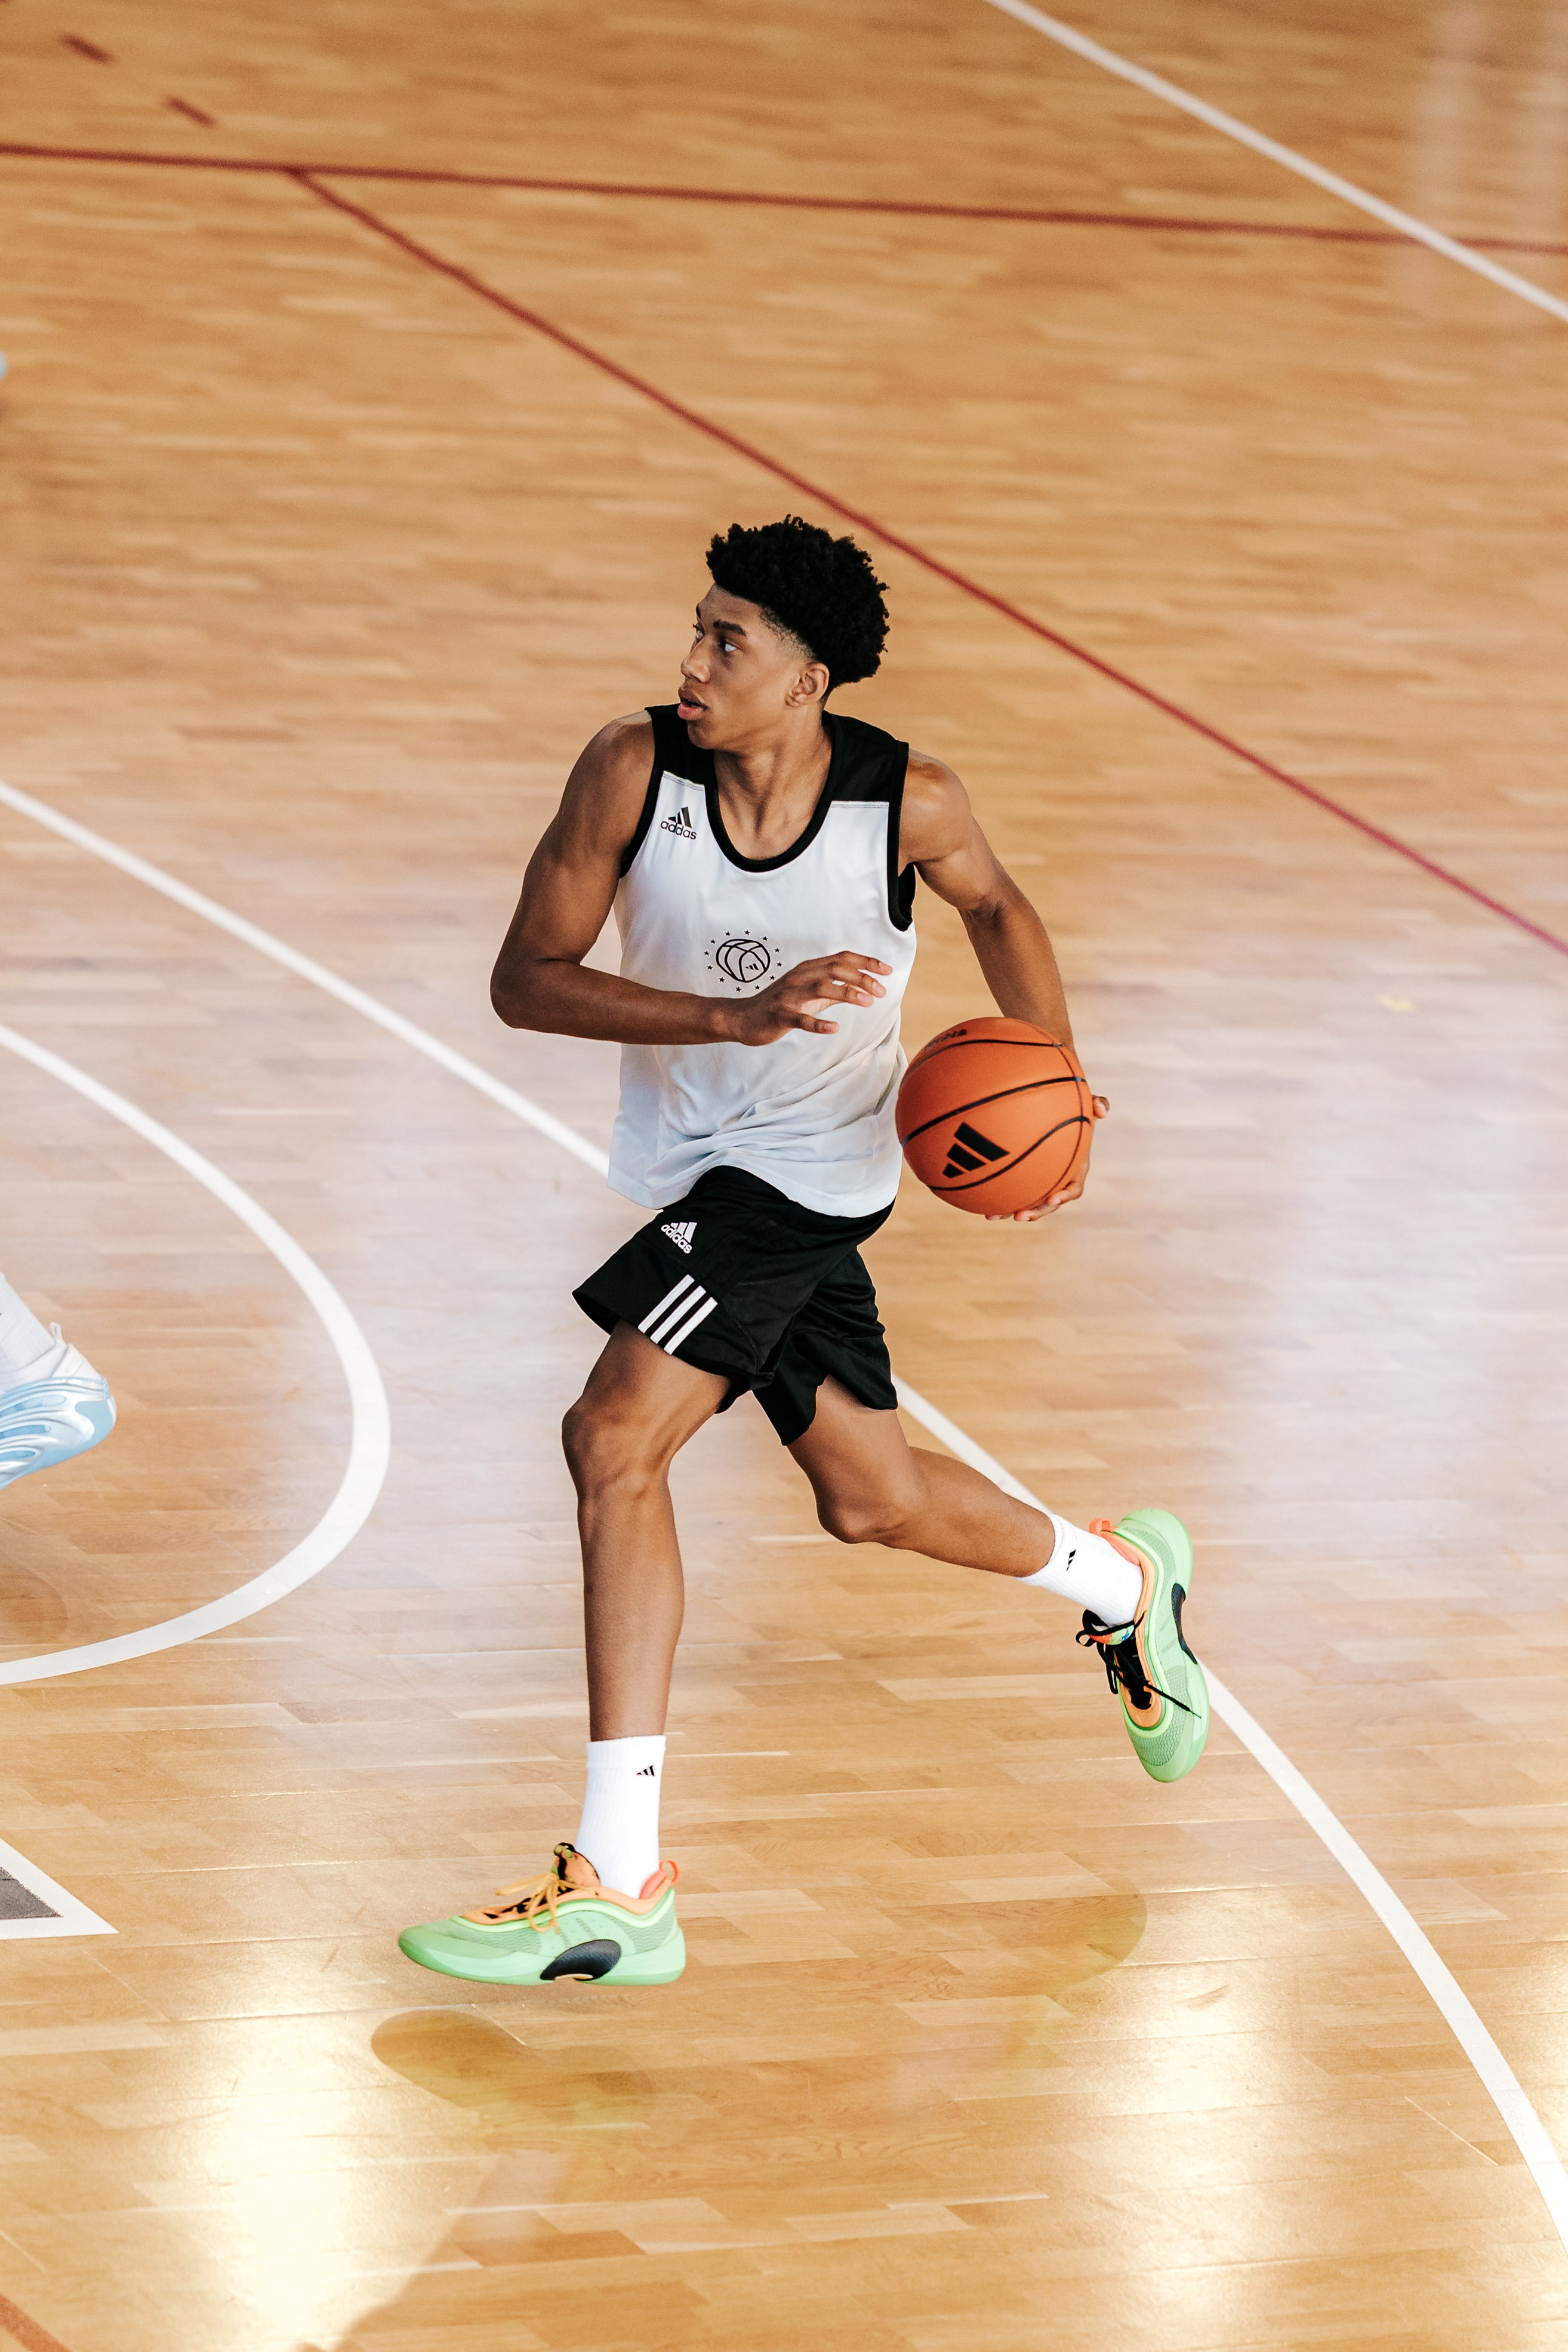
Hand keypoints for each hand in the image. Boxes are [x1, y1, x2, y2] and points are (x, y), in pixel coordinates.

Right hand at [725, 950, 891, 1044]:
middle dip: (862, 977)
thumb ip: (833, 987)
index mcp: (809, 969)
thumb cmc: (780, 1004)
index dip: (866, 962)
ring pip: (821, 988)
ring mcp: (789, 996)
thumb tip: (863, 986)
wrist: (743, 1017)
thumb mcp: (809, 992)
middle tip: (881, 991)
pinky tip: (834, 1029)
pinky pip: (801, 1019)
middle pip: (835, 969)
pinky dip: (819, 1024)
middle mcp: (800, 977)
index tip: (887, 970)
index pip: (842, 958)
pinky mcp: (780, 1015)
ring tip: (868, 1002)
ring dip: (847, 993)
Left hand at [987, 1093, 1108, 1222]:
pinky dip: (996, 1196)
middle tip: (1019, 1216)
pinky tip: (977, 1200)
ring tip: (991, 1216)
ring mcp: (1040, 1180)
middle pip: (1048, 1204)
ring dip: (1009, 1211)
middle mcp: (1057, 1179)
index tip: (1053, 1198)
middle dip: (1035, 1212)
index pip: (1074, 1188)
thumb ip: (1098, 1103)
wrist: (1052, 1112)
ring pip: (1026, 1202)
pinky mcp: (1022, 1177)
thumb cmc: (1072, 1109)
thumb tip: (1103, 1110)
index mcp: (1074, 1169)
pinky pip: (1011, 1190)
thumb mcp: (1086, 1103)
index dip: (1065, 1196)